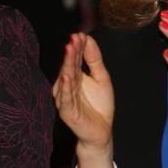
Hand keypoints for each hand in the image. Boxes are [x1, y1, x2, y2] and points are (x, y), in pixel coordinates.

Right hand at [52, 32, 113, 151]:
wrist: (101, 133)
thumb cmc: (99, 106)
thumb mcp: (102, 78)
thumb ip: (95, 60)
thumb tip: (89, 39)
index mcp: (75, 77)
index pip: (76, 59)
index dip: (78, 47)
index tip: (81, 34)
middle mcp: (67, 86)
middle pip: (70, 66)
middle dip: (72, 52)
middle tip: (74, 38)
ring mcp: (65, 98)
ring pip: (66, 79)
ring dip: (67, 64)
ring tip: (70, 50)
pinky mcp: (67, 111)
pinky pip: (66, 98)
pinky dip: (65, 87)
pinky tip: (65, 77)